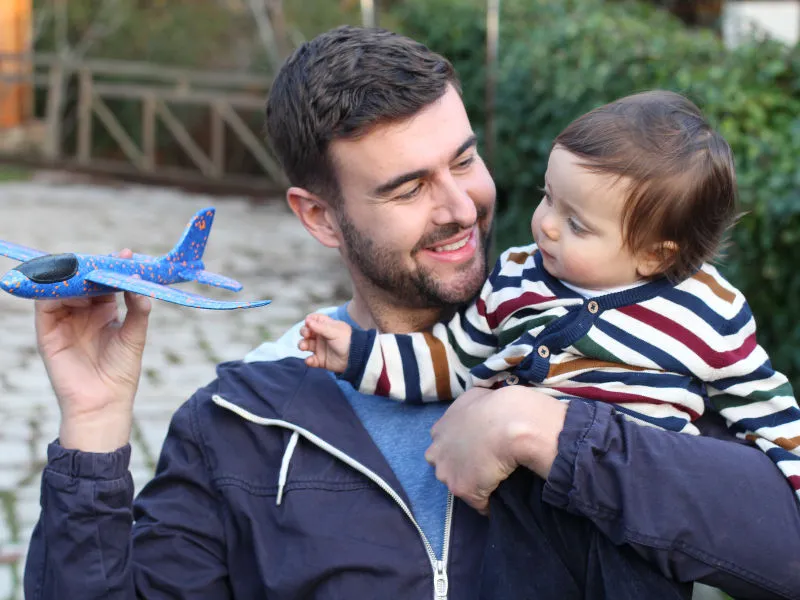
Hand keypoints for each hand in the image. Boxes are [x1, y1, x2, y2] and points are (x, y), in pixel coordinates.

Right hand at [36, 249, 151, 451]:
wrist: (103, 403)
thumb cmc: (121, 372)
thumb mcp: (135, 336)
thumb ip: (138, 309)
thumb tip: (141, 284)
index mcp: (104, 312)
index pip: (105, 282)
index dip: (113, 268)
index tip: (127, 255)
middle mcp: (83, 312)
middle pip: (82, 280)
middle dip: (92, 266)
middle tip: (106, 256)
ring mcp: (64, 320)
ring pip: (63, 288)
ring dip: (74, 275)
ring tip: (90, 267)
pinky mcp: (47, 331)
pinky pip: (45, 304)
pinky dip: (53, 290)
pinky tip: (70, 283)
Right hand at [298, 313, 351, 372]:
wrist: (356, 357)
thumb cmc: (347, 340)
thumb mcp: (334, 331)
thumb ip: (320, 327)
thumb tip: (307, 320)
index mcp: (326, 326)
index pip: (313, 320)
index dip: (309, 321)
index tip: (308, 324)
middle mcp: (321, 336)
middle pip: (306, 332)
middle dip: (303, 332)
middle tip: (307, 335)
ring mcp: (320, 348)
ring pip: (305, 345)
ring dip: (302, 345)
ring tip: (304, 347)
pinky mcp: (321, 360)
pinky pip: (311, 360)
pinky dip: (309, 360)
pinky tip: (310, 360)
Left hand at [425, 385, 566, 513]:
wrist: (507, 423)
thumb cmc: (494, 406)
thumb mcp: (474, 397)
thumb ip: (466, 409)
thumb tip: (474, 412)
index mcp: (439, 429)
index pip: (442, 444)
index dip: (458, 447)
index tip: (473, 448)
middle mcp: (436, 452)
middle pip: (443, 465)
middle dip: (458, 466)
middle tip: (481, 464)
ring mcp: (446, 472)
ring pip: (457, 483)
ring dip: (472, 484)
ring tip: (493, 479)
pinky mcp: (461, 489)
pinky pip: (477, 503)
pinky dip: (487, 502)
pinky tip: (500, 495)